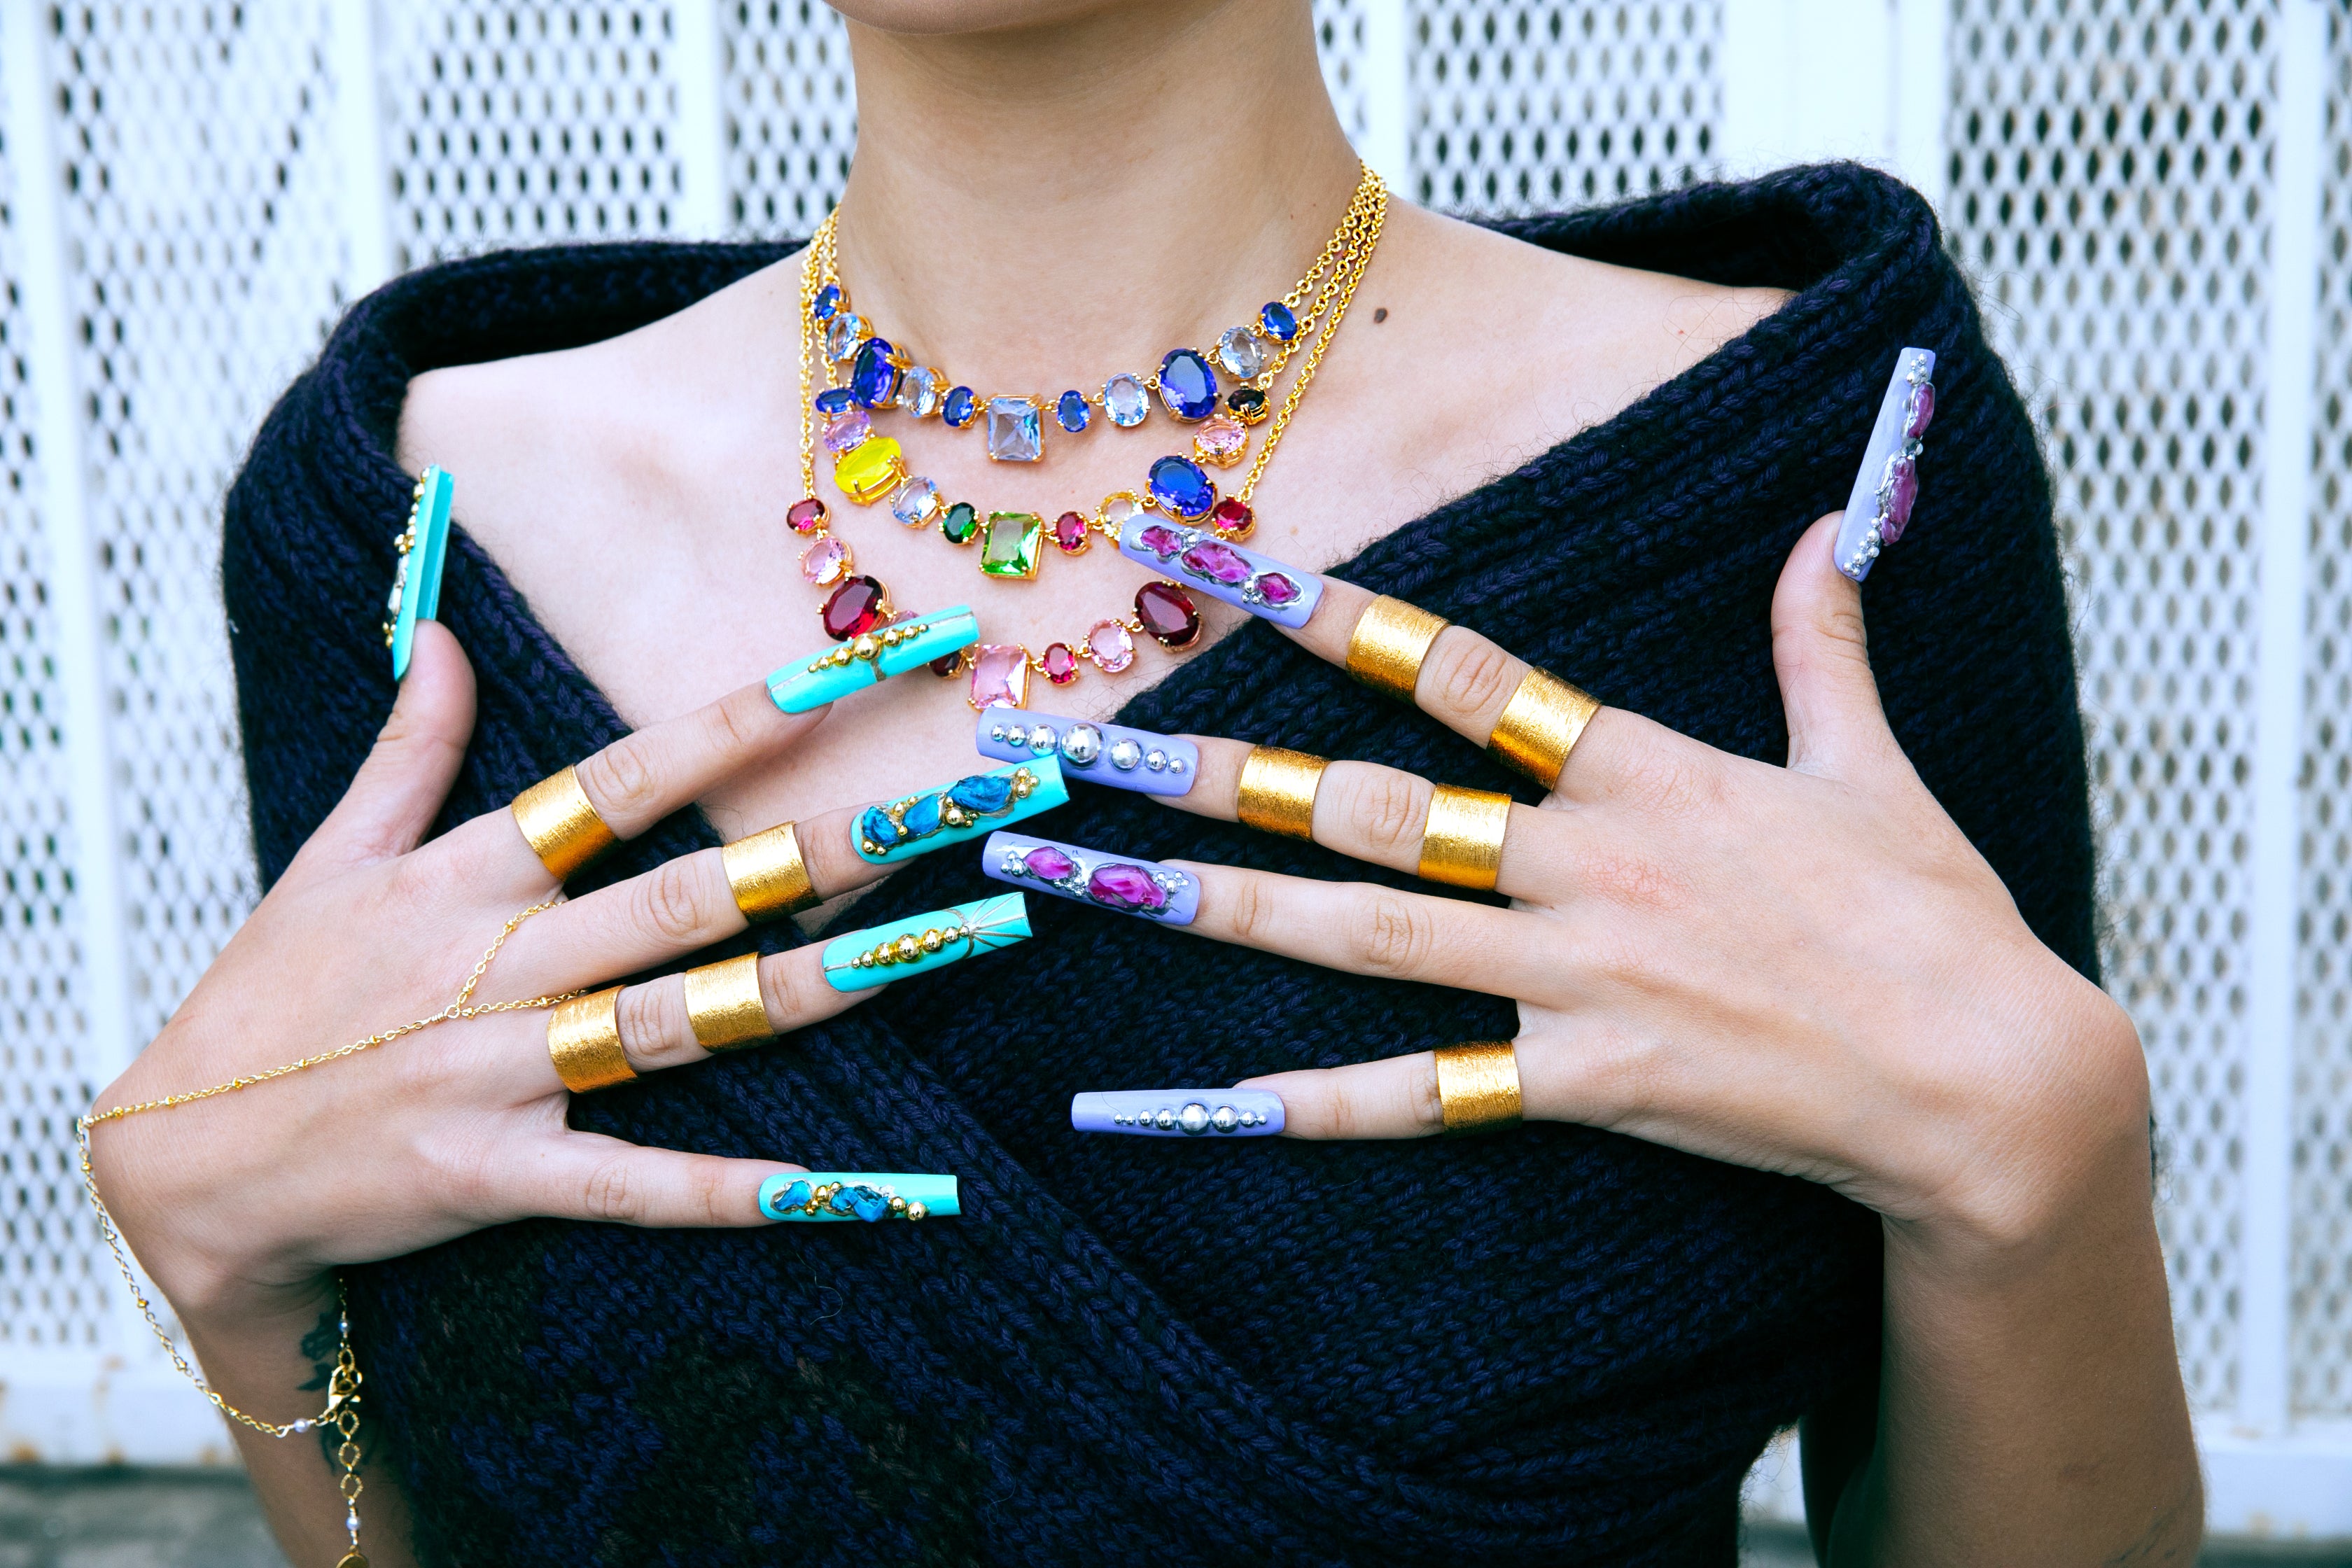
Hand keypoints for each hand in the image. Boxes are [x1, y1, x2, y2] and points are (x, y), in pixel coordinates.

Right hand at [90, 621, 964, 1336]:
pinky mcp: (499, 1173)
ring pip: (693, 1014)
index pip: (630, 774)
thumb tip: (444, 631)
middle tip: (968, 800)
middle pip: (696, 887)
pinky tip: (855, 1190)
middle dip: (839, 840)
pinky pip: (640, 1184)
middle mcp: (503, 961)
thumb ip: (408, 747)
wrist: (178, 1165)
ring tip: (957, 941)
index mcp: (471, 874)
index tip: (856, 665)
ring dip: (832, 982)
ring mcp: (503, 1069)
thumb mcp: (327, 856)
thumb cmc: (269, 999)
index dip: (747, 714)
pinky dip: (741, 1191)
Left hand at [1066, 509, 2196, 1564]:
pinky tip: (1203, 1108)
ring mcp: (1574, 976)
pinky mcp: (1587, 1083)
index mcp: (1641, 769)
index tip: (1218, 567)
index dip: (1329, 610)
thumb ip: (1823, 638)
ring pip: (1361, 933)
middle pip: (1365, 803)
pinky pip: (1428, 1095)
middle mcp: (1583, 864)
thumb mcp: (1874, 760)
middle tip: (1076, 743)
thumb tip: (1830, 525)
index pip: (1457, 668)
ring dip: (1215, 905)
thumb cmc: (1932, 918)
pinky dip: (1314, 1105)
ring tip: (1089, 883)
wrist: (1990, 1079)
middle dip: (1212, 769)